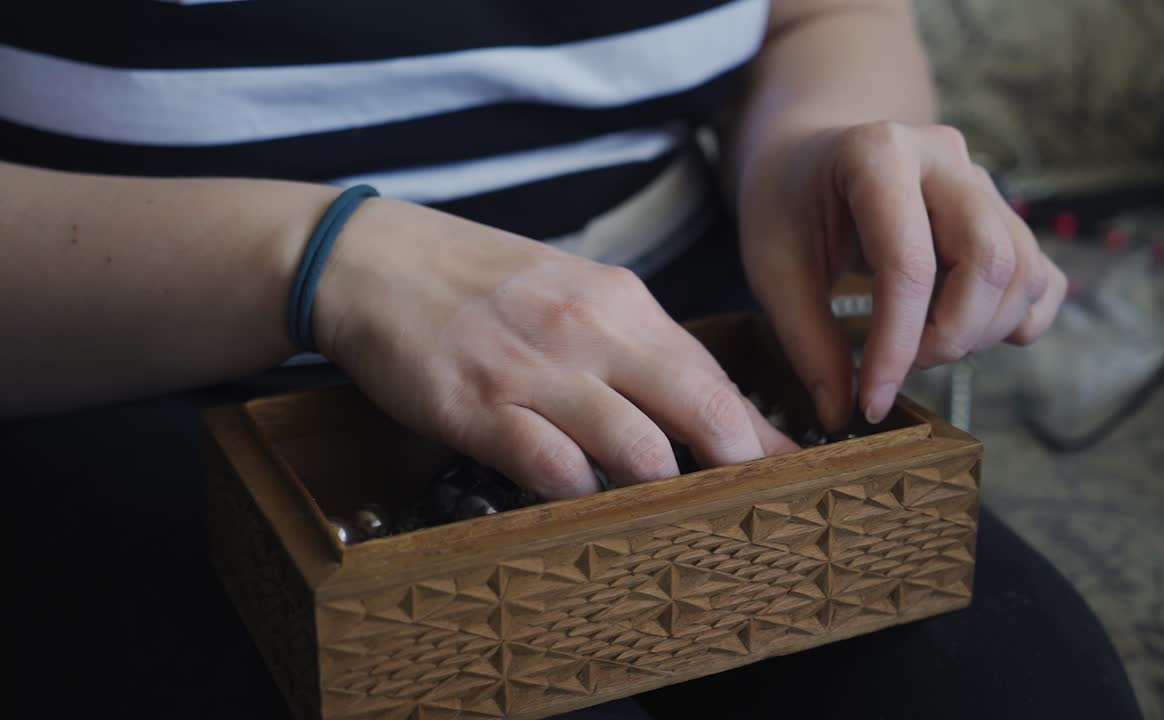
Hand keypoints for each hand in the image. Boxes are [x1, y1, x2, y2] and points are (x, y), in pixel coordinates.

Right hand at [313, 198, 794, 498]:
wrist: (370, 259)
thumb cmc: (479, 282)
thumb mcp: (570, 292)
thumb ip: (634, 346)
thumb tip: (702, 408)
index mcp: (619, 300)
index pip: (712, 375)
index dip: (758, 433)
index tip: (787, 472)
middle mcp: (588, 330)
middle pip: (697, 410)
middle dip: (736, 468)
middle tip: (750, 510)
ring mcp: (533, 370)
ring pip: (636, 449)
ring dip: (661, 493)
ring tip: (668, 520)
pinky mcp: (477, 407)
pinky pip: (552, 467)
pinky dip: (580, 495)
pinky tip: (581, 502)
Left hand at [739, 121, 1065, 428]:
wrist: (807, 157)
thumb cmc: (786, 206)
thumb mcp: (771, 268)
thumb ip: (806, 340)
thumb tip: (841, 414)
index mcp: (878, 154)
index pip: (909, 264)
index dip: (896, 345)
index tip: (872, 401)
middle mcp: (943, 157)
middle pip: (990, 260)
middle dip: (951, 335)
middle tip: (901, 365)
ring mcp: (982, 181)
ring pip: (1022, 270)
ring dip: (981, 332)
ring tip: (921, 345)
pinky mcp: (1002, 213)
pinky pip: (1041, 275)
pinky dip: (1017, 320)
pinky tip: (966, 332)